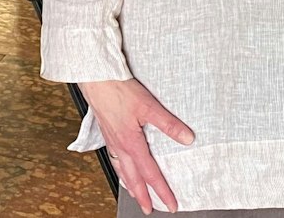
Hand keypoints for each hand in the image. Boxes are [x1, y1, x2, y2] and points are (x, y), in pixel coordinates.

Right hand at [78, 78, 194, 214]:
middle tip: (150, 209)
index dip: (162, 191)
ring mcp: (111, 140)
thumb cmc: (118, 90)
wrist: (96, 78)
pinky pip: (113, 159)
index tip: (171, 204)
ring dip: (130, 186)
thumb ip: (169, 124)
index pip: (151, 174)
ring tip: (135, 195)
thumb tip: (187, 138)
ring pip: (121, 170)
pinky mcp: (106, 132)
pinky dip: (119, 169)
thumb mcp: (149, 106)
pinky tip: (120, 167)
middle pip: (133, 179)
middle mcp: (120, 146)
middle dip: (143, 196)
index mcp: (131, 143)